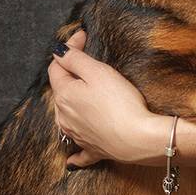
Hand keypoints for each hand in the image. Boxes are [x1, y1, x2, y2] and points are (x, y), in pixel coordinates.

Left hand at [47, 29, 158, 166]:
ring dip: (70, 105)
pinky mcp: (92, 149)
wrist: (138, 139)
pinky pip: (79, 151)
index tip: (83, 36)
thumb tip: (60, 51)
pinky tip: (71, 158)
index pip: (57, 66)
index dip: (68, 48)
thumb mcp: (98, 72)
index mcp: (64, 95)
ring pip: (66, 116)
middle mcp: (64, 117)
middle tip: (83, 61)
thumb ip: (75, 59)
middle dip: (69, 75)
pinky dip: (75, 152)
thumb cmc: (120, 103)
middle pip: (61, 91)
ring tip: (79, 95)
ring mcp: (77, 135)